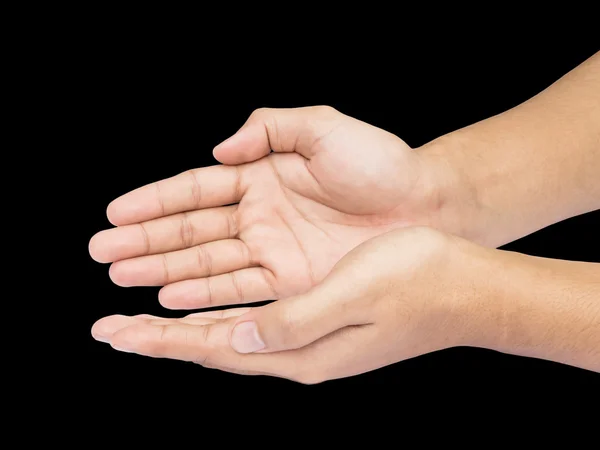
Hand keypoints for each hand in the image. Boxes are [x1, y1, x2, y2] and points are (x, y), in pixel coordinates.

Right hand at [89, 106, 468, 308]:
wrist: (425, 203)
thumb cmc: (380, 162)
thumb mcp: (323, 128)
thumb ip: (269, 128)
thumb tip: (220, 149)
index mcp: (260, 175)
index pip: (195, 190)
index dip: (154, 201)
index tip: (114, 213)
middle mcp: (259, 216)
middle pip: (191, 231)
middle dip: (145, 241)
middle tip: (101, 253)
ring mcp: (273, 250)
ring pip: (207, 263)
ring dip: (164, 270)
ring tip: (123, 278)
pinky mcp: (293, 281)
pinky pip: (240, 289)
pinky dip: (206, 294)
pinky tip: (173, 298)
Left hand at [91, 227, 498, 382]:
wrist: (464, 287)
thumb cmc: (415, 281)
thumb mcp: (351, 295)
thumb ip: (291, 322)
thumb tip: (232, 337)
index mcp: (301, 348)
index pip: (214, 347)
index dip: (161, 339)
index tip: (114, 333)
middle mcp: (299, 350)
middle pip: (212, 347)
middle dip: (159, 337)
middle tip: (111, 331)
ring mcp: (310, 338)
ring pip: (228, 335)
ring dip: (183, 327)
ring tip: (144, 321)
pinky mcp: (320, 319)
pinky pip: (253, 320)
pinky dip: (218, 314)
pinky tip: (209, 311)